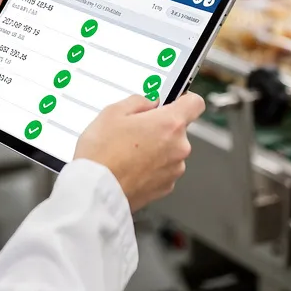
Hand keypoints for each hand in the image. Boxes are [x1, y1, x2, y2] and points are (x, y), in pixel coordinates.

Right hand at [75, 92, 205, 211]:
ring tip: (127, 152)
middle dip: (160, 127)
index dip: (184, 99)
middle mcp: (178, 147)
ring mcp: (174, 170)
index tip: (173, 100)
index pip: (195, 103)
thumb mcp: (113, 113)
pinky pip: (163, 170)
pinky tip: (130, 167)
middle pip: (178, 129)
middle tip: (134, 130)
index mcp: (169, 124)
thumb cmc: (102, 154)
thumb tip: (149, 102)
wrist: (96, 192)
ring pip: (170, 151)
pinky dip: (151, 167)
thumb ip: (138, 101)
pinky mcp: (165, 188)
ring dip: (155, 149)